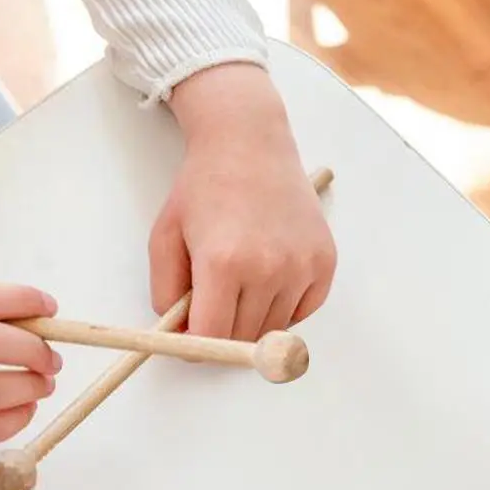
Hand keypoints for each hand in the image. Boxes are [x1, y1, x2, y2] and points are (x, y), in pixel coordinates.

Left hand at [153, 64, 336, 339]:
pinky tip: (267, 276)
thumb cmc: (204, 188)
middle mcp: (268, 268)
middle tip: (212, 301)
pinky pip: (300, 313)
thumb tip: (183, 338)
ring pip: (271, 330)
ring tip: (240, 280)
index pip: (211, 339)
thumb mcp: (164, 239)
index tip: (191, 337)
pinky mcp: (324, 263)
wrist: (249, 143)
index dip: (195, 346)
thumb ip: (166, 295)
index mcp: (223, 263)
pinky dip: (282, 307)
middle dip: (222, 331)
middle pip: (242, 340)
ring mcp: (302, 266)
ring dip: (252, 319)